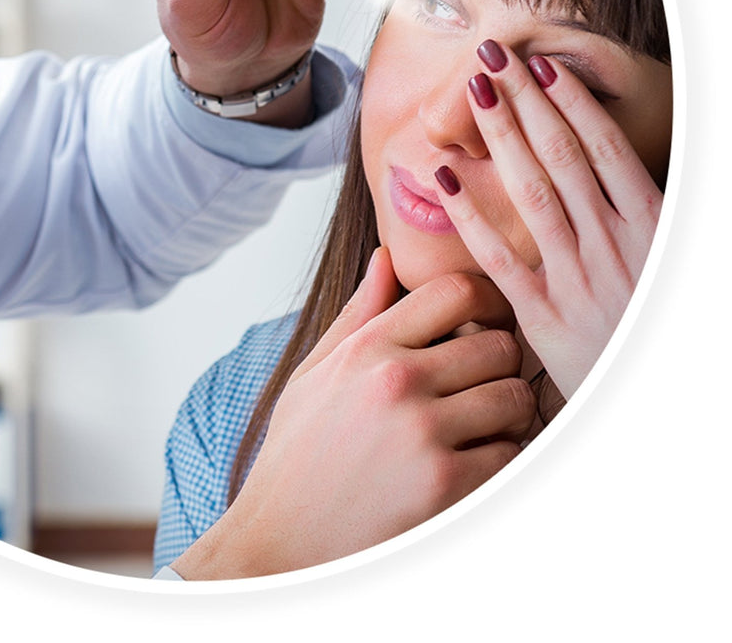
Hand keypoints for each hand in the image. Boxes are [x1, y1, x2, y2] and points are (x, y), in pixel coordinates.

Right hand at [173, 248, 534, 577]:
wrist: (281, 538)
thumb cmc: (297, 453)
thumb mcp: (314, 372)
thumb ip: (359, 313)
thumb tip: (386, 258)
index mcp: (368, 347)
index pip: (455, 292)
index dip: (486, 301)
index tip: (487, 323)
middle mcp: (397, 380)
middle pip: (497, 344)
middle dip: (499, 364)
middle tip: (482, 385)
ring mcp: (423, 432)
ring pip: (513, 398)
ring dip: (508, 414)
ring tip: (482, 426)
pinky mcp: (445, 485)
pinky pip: (510, 454)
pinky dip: (501, 459)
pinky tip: (472, 465)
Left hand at [434, 41, 664, 399]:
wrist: (662, 413)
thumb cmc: (664, 330)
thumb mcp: (672, 264)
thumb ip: (644, 214)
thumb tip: (620, 163)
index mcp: (652, 230)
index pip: (603, 149)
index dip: (570, 103)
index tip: (540, 65)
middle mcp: (615, 247)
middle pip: (562, 157)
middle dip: (525, 101)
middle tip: (492, 56)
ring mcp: (578, 281)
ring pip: (532, 193)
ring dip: (500, 136)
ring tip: (472, 90)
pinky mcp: (544, 319)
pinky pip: (498, 258)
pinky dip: (469, 214)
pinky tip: (442, 175)